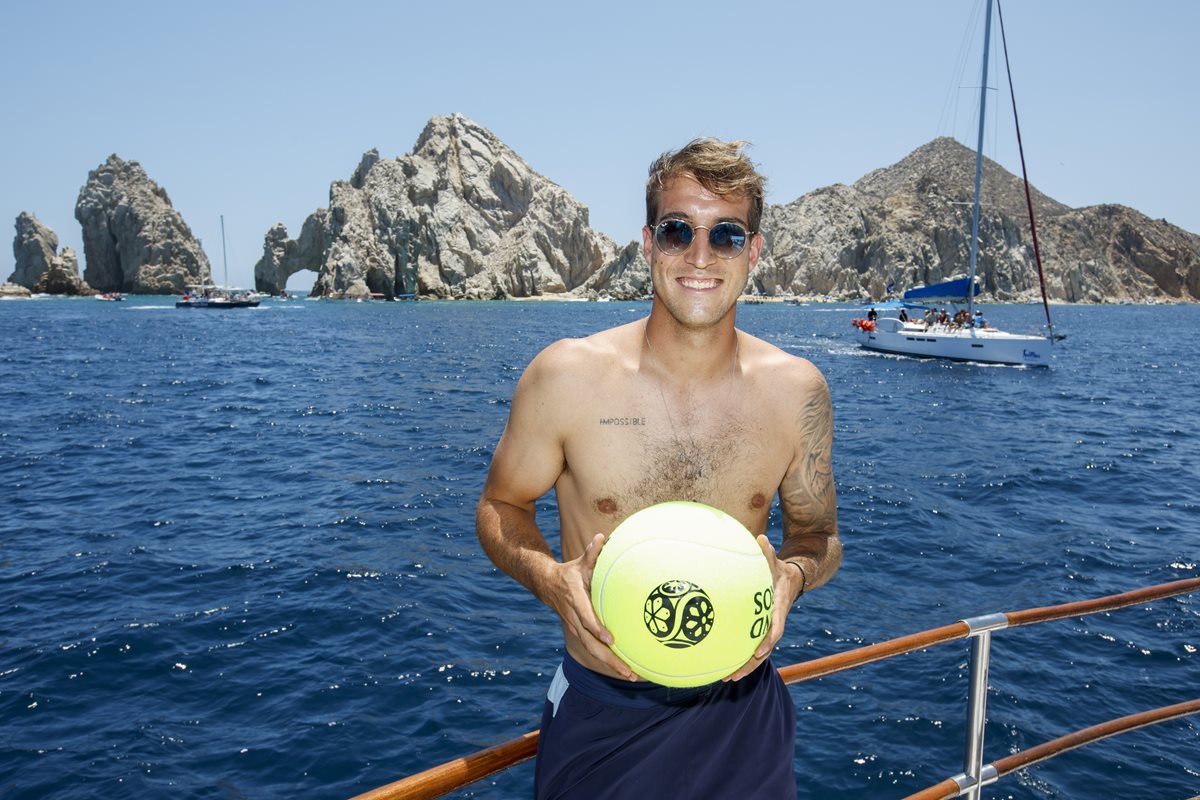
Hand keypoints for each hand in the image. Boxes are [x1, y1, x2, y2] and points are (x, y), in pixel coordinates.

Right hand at [546, 533, 637, 680]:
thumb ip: (591, 553)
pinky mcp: (578, 633)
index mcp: (576, 601)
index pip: (586, 618)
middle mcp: (575, 619)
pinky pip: (592, 650)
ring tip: (631, 676)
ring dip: (611, 665)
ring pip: (592, 651)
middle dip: (609, 660)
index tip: (611, 639)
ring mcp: (575, 628)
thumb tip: (600, 537)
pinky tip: (623, 668)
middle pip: (591, 644)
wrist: (547, 584)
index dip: (597, 629)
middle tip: (629, 672)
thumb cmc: (570, 572)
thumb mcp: (579, 563)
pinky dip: (606, 661)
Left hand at [724, 535, 802, 681]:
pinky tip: (721, 662)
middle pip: (764, 650)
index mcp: (777, 610)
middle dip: (750, 665)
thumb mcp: (776, 562)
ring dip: (743, 667)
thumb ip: (768, 553)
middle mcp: (773, 624)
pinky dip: (739, 655)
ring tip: (724, 678)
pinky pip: (749, 645)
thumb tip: (761, 538)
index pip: (774, 629)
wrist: (792, 580)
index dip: (767, 641)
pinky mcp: (759, 630)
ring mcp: (766, 629)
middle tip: (733, 676)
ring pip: (756, 654)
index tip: (758, 652)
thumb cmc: (780, 571)